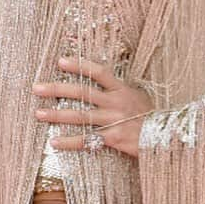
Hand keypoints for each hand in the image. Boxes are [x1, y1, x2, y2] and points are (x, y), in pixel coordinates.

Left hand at [32, 56, 153, 158]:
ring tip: (39, 113)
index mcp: (121, 88)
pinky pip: (86, 140)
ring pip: (80, 116)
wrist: (166, 137)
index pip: (98, 72)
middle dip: (58, 89)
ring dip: (57, 115)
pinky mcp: (112, 139)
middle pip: (82, 92)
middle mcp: (115, 102)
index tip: (60, 61)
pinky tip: (54, 142)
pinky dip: (69, 142)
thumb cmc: (152, 115)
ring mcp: (112, 120)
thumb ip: (121, 89)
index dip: (79, 65)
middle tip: (37, 87)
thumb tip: (104, 80)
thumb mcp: (139, 95)